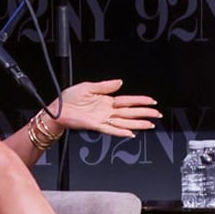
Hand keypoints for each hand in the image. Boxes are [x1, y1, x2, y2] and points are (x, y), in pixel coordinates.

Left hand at [47, 79, 161, 138]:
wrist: (57, 110)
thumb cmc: (69, 99)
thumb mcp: (88, 86)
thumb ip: (105, 85)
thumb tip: (119, 82)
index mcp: (106, 100)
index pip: (128, 100)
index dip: (140, 101)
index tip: (152, 101)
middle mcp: (106, 110)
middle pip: (130, 112)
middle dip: (144, 113)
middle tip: (157, 114)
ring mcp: (102, 119)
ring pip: (124, 122)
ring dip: (137, 123)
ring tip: (150, 124)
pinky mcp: (95, 125)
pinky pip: (111, 129)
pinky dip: (121, 131)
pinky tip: (130, 132)